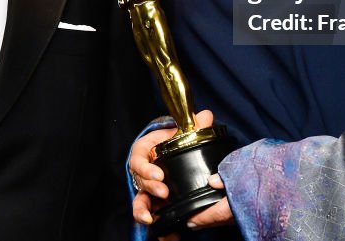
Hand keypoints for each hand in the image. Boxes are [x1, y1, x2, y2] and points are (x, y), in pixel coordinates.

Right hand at [131, 111, 230, 235]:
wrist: (177, 151)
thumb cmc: (175, 140)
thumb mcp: (183, 131)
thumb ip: (194, 125)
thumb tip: (206, 116)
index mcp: (145, 152)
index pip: (138, 160)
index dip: (146, 168)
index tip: (159, 174)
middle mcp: (143, 172)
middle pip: (139, 182)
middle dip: (150, 188)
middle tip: (164, 193)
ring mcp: (148, 189)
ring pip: (140, 201)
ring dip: (144, 211)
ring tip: (151, 219)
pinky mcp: (155, 203)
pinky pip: (152, 214)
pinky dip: (156, 225)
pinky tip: (166, 234)